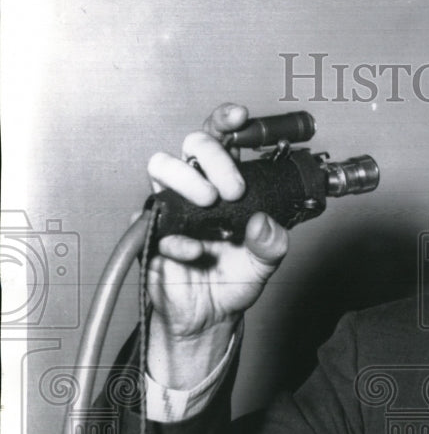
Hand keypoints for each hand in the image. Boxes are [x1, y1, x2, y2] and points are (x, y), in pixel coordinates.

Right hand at [144, 104, 289, 385]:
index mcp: (226, 185)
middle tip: (234, 189)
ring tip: (210, 205)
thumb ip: (272, 244)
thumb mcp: (265, 264)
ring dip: (188, 181)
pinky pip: (153, 220)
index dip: (227, 121)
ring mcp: (172, 207)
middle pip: (193, 144)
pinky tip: (195, 252)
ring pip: (161, 166)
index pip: (223, 140)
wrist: (209, 316)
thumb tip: (265, 225)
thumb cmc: (233, 279)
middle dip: (215, 157)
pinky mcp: (151, 233)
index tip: (240, 116)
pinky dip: (178, 237)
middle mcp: (197, 188)